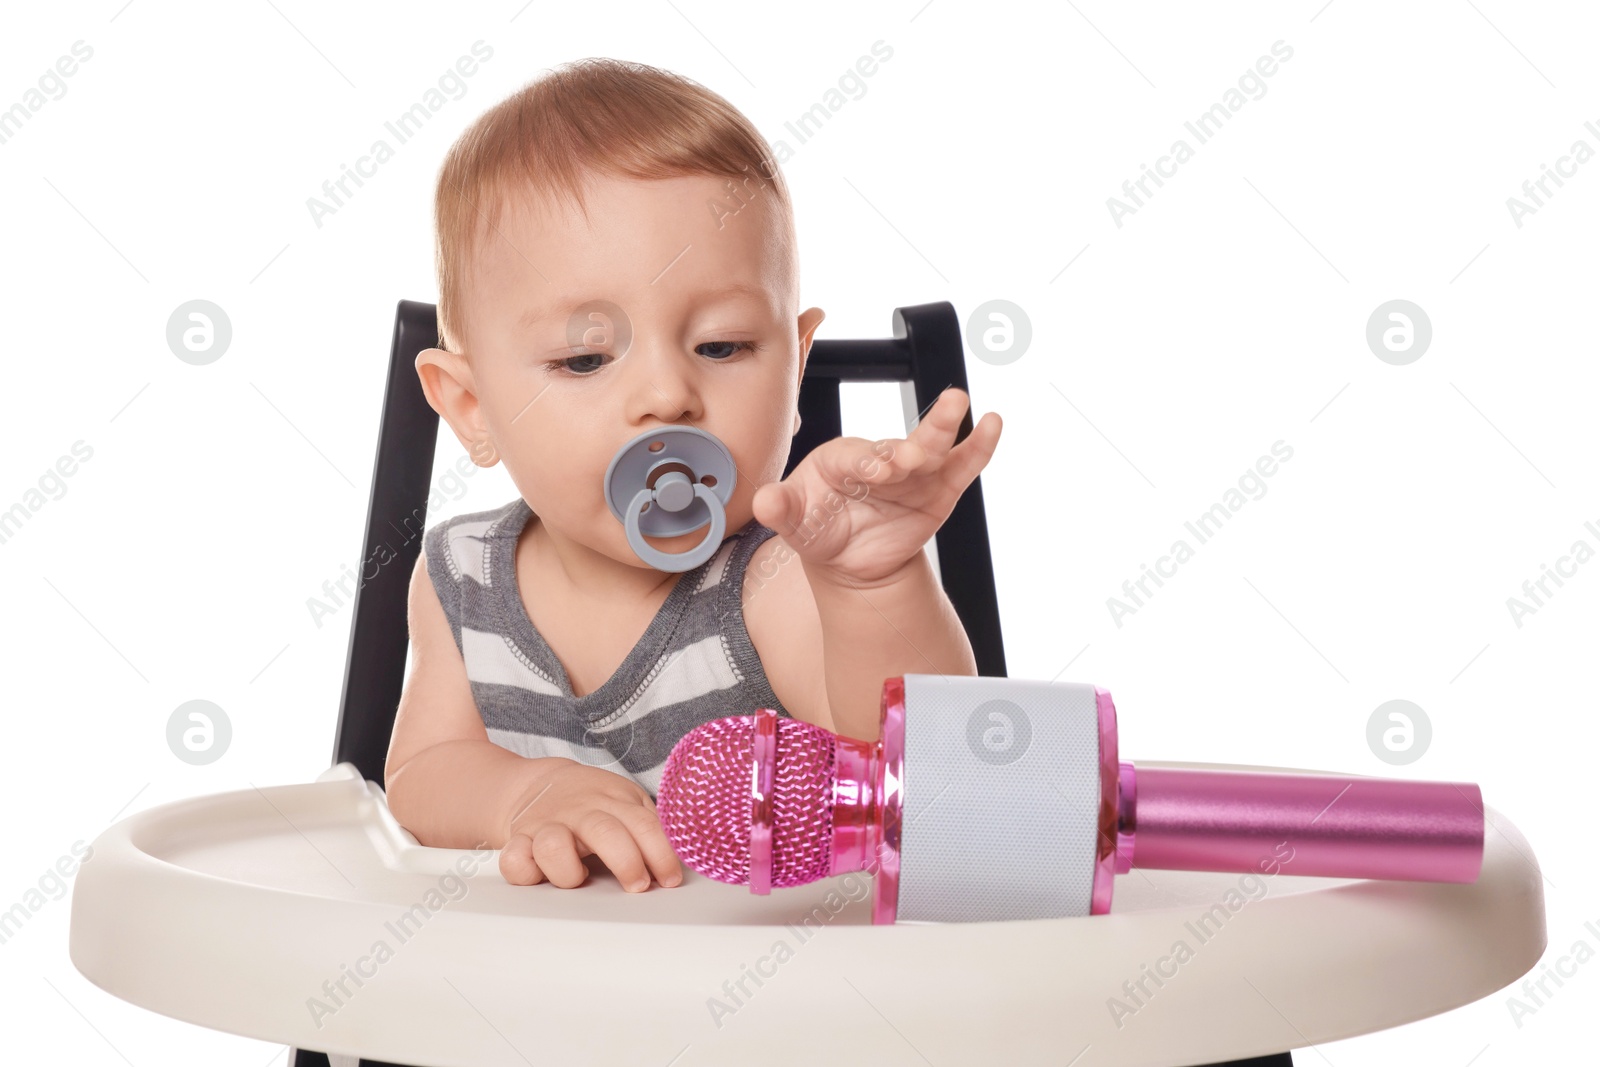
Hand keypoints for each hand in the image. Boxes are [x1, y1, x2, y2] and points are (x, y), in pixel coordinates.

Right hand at [498, 761, 682, 891]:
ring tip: (580, 879)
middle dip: (626, 862)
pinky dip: (524, 872)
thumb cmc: (592, 801)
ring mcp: (546, 826)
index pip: (644, 825)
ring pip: (553, 846)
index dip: (661, 854)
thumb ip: (650, 824)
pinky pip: (513, 860)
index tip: (671, 879)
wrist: (539, 783)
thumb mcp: (626, 801)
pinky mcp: (518, 841)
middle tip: (638, 884)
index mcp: (612, 802)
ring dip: (569, 871)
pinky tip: (541, 877)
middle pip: (604, 832)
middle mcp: (579, 813)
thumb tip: (688, 850)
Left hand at [752, 387, 1001, 586]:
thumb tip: (765, 502)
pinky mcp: (941, 487)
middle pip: (895, 445)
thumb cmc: (819, 530)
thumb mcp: (795, 525)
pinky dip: (979, 446)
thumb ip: (780, 510)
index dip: (864, 463)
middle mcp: (880, 458)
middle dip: (905, 447)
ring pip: (930, 446)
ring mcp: (914, 471)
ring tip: (956, 402)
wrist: (850, 561)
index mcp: (839, 459)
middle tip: (910, 456)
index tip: (875, 472)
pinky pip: (963, 464)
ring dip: (942, 425)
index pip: (853, 457)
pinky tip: (992, 424)